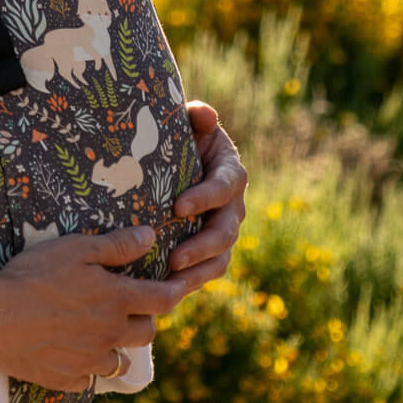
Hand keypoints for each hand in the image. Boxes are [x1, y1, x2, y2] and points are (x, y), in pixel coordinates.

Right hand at [0, 225, 190, 393]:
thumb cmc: (34, 275)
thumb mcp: (76, 248)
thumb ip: (116, 245)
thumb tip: (150, 236)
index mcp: (116, 300)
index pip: (162, 299)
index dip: (176, 291)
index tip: (182, 287)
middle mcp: (110, 334)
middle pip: (146, 333)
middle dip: (144, 320)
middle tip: (131, 309)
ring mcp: (89, 361)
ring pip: (120, 361)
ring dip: (117, 348)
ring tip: (103, 335)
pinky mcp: (66, 379)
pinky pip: (88, 378)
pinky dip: (86, 367)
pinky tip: (73, 354)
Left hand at [169, 102, 246, 289]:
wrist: (173, 162)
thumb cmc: (180, 138)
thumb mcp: (188, 123)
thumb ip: (196, 116)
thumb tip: (204, 114)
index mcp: (230, 172)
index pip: (225, 186)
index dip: (205, 197)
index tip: (178, 207)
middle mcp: (233, 205)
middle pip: (225, 230)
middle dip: (201, 245)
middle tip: (174, 256)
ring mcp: (224, 230)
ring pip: (220, 257)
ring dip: (198, 270)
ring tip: (171, 278)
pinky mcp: (211, 250)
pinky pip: (209, 270)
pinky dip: (192, 281)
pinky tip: (169, 288)